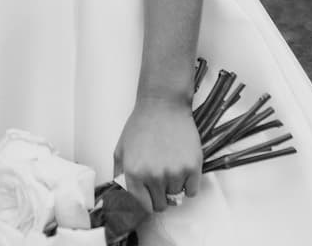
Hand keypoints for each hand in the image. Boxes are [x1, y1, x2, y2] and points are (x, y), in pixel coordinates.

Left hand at [114, 95, 200, 215]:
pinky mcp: (192, 167)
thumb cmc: (141, 126)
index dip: (147, 202)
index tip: (150, 196)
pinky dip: (188, 184)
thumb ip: (119, 175)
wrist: (163, 105)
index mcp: (134, 173)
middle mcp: (153, 176)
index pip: (144, 206)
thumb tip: (121, 195)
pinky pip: (192, 191)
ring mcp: (174, 172)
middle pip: (161, 205)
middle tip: (160, 179)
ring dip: (174, 187)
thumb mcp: (121, 149)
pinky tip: (182, 169)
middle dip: (160, 195)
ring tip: (170, 166)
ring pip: (176, 197)